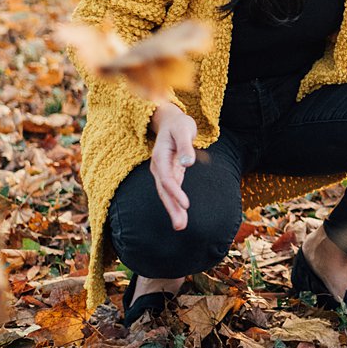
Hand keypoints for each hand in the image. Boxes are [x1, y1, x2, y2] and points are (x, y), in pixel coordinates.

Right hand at [149, 103, 197, 231]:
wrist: (170, 121)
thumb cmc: (179, 124)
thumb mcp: (184, 129)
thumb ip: (186, 146)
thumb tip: (188, 163)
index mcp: (160, 156)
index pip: (167, 178)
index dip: (175, 192)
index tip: (186, 204)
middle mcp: (158, 167)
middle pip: (164, 191)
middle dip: (172, 208)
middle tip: (180, 226)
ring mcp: (163, 171)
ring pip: (167, 193)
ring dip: (173, 209)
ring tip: (181, 226)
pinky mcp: (170, 173)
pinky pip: (172, 190)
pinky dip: (176, 202)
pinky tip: (181, 215)